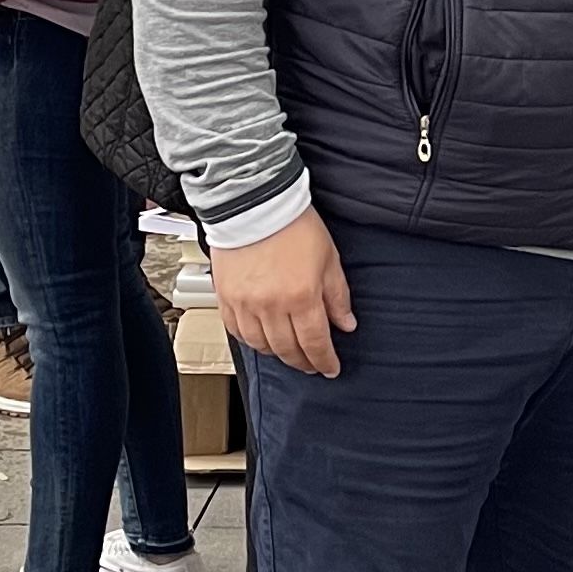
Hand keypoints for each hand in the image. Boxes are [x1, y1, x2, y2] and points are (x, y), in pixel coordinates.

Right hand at [213, 211, 356, 377]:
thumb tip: (346, 324)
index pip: (315, 343)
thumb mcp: (329, 260)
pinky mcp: (226, 298)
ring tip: (289, 352)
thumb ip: (338, 297)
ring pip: (262, 345)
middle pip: (288, 350)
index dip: (324, 361)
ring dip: (278, 354)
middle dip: (303, 362)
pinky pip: (238, 332)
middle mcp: (271, 305)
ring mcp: (245, 304)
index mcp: (301, 297)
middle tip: (312, 364)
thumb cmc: (294, 225)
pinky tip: (262, 339)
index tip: (330, 368)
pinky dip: (252, 341)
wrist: (257, 203)